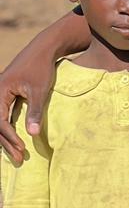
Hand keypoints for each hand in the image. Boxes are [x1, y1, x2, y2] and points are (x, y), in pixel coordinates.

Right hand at [0, 42, 56, 161]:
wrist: (44, 49)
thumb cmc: (42, 67)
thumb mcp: (39, 90)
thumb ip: (34, 112)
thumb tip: (32, 135)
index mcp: (0, 91)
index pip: (0, 121)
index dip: (10, 137)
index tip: (22, 149)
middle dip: (7, 142)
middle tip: (19, 158)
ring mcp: (0, 93)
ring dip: (7, 137)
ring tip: (18, 153)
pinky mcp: (7, 94)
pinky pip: (3, 115)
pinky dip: (9, 128)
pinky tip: (16, 139)